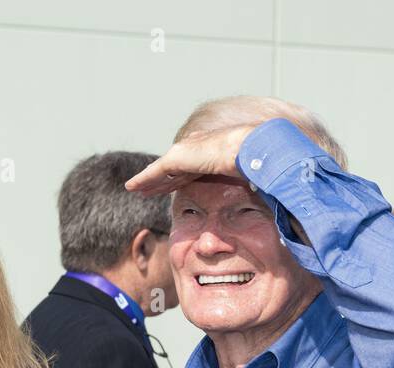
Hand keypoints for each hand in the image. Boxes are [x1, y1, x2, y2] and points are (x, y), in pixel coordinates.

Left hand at [125, 125, 255, 195]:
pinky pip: (153, 173)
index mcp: (211, 153)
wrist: (248, 148)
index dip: (181, 178)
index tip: (173, 185)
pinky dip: (142, 180)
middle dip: (160, 180)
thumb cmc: (255, 161)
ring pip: (160, 172)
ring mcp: (185, 153)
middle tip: (147, 189)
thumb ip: (248, 181)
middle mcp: (196, 149)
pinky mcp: (176, 159)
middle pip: (173, 170)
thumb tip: (262, 192)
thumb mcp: (249, 173)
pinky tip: (130, 187)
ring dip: (147, 182)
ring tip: (136, 189)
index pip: (192, 168)